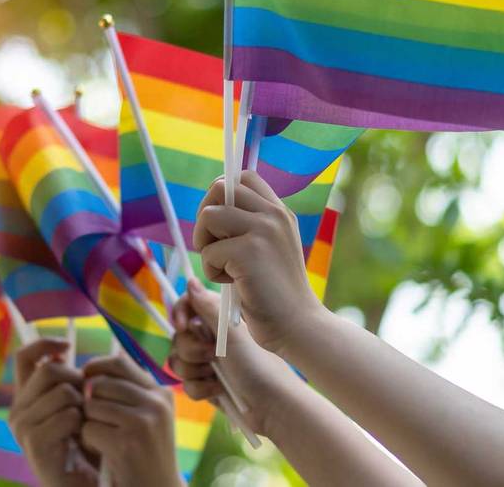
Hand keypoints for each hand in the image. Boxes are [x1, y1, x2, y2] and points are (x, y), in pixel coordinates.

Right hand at [8, 339, 96, 486]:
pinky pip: (68, 416)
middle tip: (86, 400)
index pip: (24, 357)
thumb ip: (63, 382)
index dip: (45, 343)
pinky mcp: (34, 443)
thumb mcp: (72, 407)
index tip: (68, 345)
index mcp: (24, 398)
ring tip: (84, 424)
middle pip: (49, 369)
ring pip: (62, 392)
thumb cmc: (81, 446)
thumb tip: (61, 349)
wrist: (79, 486)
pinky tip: (82, 439)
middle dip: (76, 379)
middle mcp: (17, 411)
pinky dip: (82, 424)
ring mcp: (22, 427)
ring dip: (82, 405)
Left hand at [80, 354, 182, 486]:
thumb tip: (90, 367)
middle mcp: (156, 403)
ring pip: (91, 406)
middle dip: (90, 402)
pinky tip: (103, 453)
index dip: (95, 368)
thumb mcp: (147, 417)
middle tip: (96, 422)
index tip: (85, 382)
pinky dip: (88, 442)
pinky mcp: (127, 443)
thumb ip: (127, 391)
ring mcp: (143, 422)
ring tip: (103, 440)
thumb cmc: (146, 454)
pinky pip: (88, 429)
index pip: (118, 362)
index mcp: (161, 394)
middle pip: (100, 385)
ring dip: (88, 424)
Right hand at [170, 284, 307, 437]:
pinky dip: (201, 389)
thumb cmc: (257, 365)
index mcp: (219, 319)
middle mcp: (212, 338)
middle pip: (178, 336)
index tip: (183, 326)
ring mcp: (208, 362)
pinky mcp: (206, 385)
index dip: (180, 314)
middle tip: (213, 356)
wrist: (272, 405)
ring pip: (178, 361)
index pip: (187, 306)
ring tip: (217, 376)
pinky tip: (219, 390)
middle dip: (191, 350)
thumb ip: (207, 307)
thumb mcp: (231, 333)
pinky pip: (186, 383)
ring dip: (195, 370)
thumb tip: (190, 281)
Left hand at [193, 170, 323, 352]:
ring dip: (205, 244)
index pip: (243, 177)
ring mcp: (264, 230)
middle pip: (219, 188)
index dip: (221, 195)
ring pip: (208, 215)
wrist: (298, 326)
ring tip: (223, 266)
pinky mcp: (249, 251)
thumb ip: (248, 226)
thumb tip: (210, 207)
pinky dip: (211, 271)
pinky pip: (208, 251)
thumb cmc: (274, 293)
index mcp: (279, 212)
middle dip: (205, 217)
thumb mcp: (266, 249)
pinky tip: (233, 284)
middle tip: (213, 245)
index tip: (219, 224)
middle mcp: (274, 215)